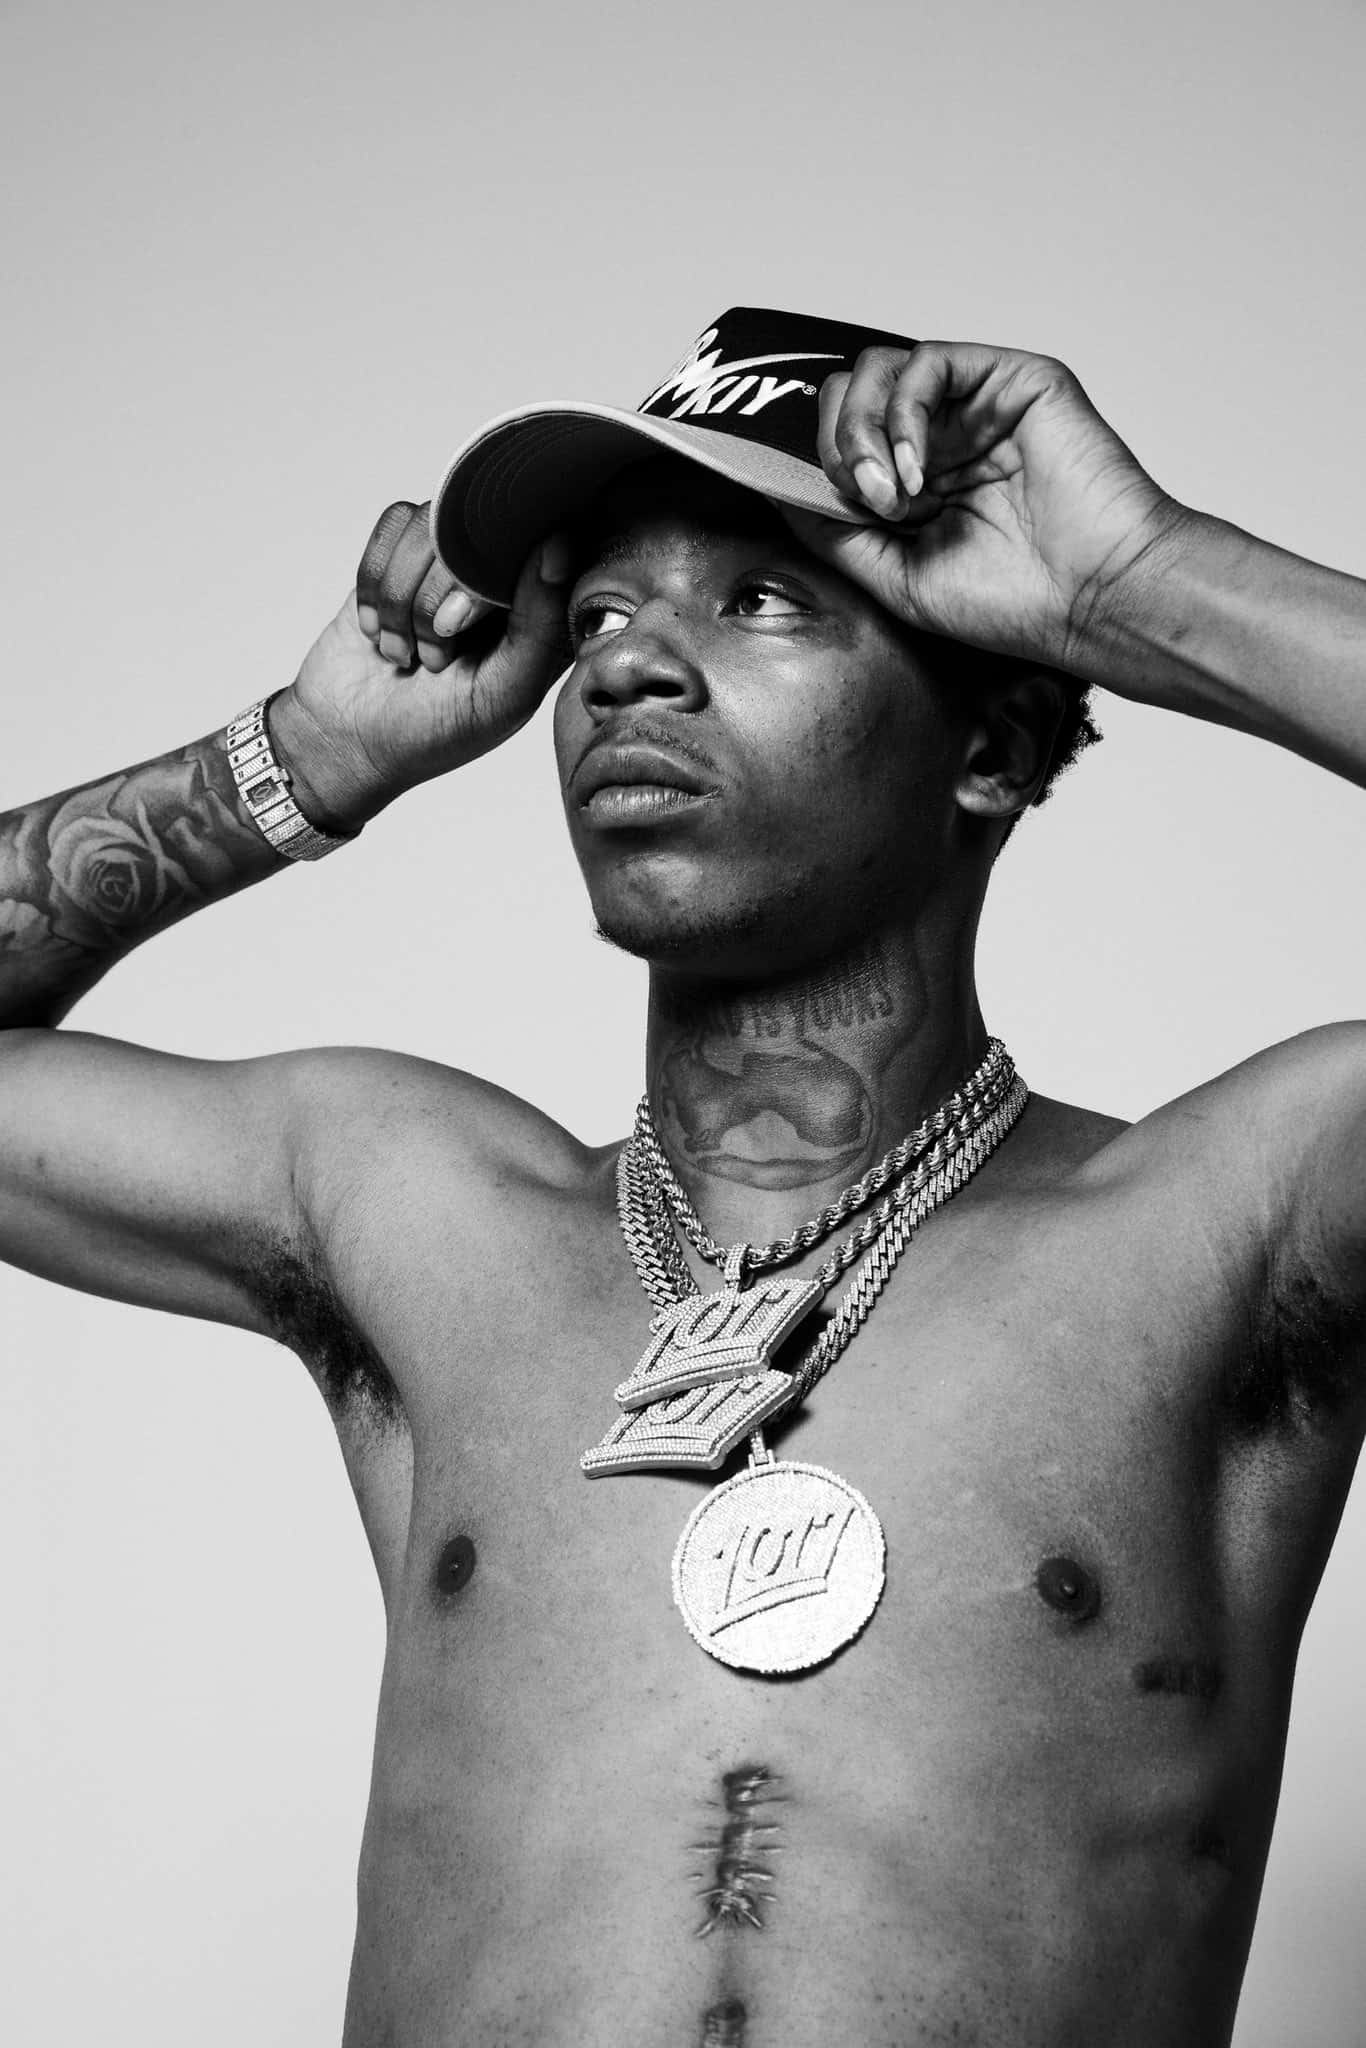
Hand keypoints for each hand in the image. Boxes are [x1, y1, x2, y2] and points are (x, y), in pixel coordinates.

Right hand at [275, 502, 570, 829]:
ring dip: (401, 597)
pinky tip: (380, 627)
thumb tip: (558, 544)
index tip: (455, 632)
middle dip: (434, 600)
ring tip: (405, 650)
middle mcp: (503, 578)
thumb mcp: (502, 695)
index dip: (485, 584)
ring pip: (431, 523)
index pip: (538, 547)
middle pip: (477, 530)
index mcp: (544, 613)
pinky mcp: (405, 552)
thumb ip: (541, 625)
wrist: (348, 742)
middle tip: (430, 659)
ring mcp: (453, 561)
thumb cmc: (434, 731)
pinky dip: (376, 580)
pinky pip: (394, 523)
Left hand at [786, 343, 1182, 679]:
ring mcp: (975, 406)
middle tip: (867, 502)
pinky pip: (929, 361)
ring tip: (892, 493)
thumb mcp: (891, 575)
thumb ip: (831, 528)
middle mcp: (941, 437)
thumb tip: (772, 485)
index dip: (813, 464)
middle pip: (848, 396)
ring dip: (865, 431)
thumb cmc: (1011, 602)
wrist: (1093, 600)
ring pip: (877, 370)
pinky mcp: (1011, 380)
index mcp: (915, 483)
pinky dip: (905, 411)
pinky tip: (919, 469)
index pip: (837, 442)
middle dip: (836, 446)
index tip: (817, 506)